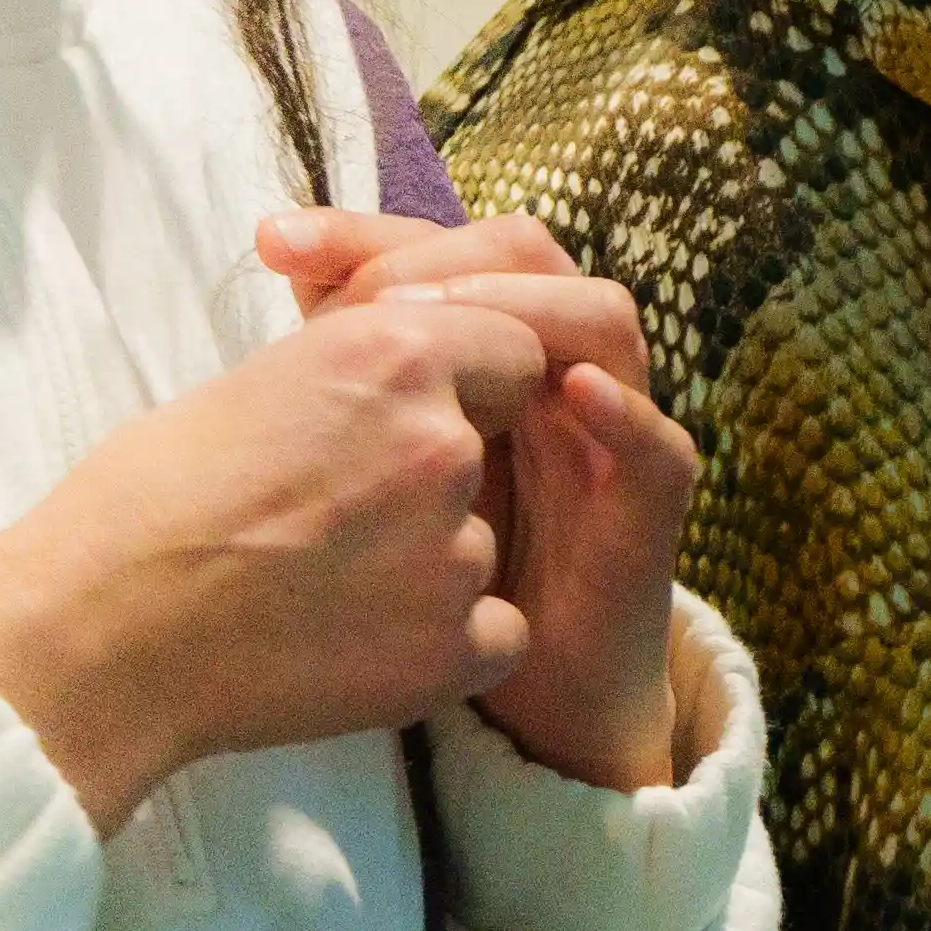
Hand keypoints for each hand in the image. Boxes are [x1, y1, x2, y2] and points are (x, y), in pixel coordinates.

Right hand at [0, 293, 544, 829]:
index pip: (513, 351)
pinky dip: (445, 644)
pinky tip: (361, 642)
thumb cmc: (147, 498)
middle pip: (494, 449)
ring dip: (427, 562)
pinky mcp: (448, 649)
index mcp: (395, 354)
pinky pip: (493, 636)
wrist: (99, 628)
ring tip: (317, 583)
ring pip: (480, 545)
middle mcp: (440, 443)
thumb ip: (361, 365)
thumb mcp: (261, 379)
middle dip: (439, 474)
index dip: (471, 385)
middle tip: (343, 510)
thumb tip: (410, 359)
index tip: (410, 419)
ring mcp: (453, 552)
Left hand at [266, 208, 699, 792]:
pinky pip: (658, 445)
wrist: (520, 698)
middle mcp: (555, 367)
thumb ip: (338, 378)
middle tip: (360, 294)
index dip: (364, 232)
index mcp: (487, 347)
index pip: (443, 247)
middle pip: (526, 256)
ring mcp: (608, 430)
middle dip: (440, 257)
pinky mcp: (648, 509)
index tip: (272, 241)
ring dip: (523, 310)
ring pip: (602, 318)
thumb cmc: (428, 576)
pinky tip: (568, 393)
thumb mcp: (369, 465)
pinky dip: (620, 411)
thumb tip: (273, 274)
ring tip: (433, 334)